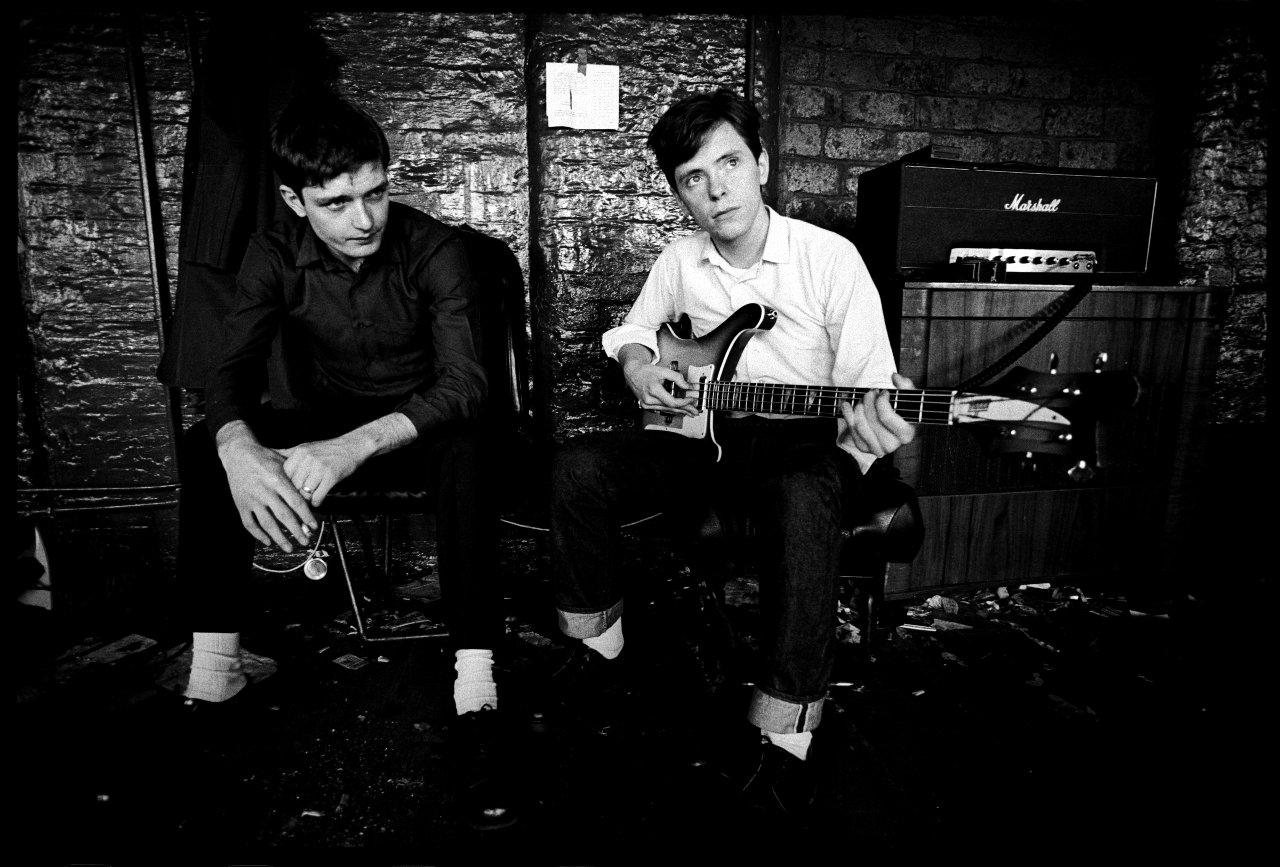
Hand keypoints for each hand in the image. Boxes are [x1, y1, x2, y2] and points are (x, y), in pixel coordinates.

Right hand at [218, 437, 317, 552]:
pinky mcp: (241, 504)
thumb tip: (312, 496)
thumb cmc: (264, 457)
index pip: (296, 502)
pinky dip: (258, 535)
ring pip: (267, 523)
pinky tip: (268, 541)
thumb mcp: (283, 463)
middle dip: (296, 531)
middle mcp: (264, 491)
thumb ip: (295, 479)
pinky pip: (249, 524)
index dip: (306, 516)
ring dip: (279, 538)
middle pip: (284, 516)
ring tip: (289, 548)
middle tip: (306, 541)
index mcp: (277, 480)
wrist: (238, 453)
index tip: (314, 526)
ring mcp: (251, 499)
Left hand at [276, 435, 367, 507]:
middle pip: (293, 484)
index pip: (284, 474)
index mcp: (300, 452)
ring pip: (304, 492)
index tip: (286, 492)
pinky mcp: (331, 476)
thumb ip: (288, 453)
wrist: (353, 446)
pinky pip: (317, 496)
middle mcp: (308, 458)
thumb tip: (268, 455)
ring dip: (305, 500)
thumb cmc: (328, 449)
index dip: (285, 485)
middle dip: (295, 495)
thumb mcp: (307, 447)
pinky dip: (316, 502)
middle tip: (296, 502)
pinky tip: (317, 501)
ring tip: (307, 502)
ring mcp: (320, 467)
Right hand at [623, 354, 698, 416]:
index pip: (671, 402)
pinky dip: (671, 410)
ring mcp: (646, 404)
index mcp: (653, 389)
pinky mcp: (646, 406)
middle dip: (685, 410)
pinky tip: (679, 411)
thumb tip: (687, 386)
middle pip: (671, 408)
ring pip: (666, 410)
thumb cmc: (646, 372)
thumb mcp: (663, 370)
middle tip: (695, 411)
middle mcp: (649, 400)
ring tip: (690, 412)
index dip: (683, 402)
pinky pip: (661, 410)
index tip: (691, 400)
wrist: (633, 373)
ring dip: (679, 411)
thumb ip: (677, 377)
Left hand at [839, 372, 916, 457]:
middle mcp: (892, 445)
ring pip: (860, 425)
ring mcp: (877, 449)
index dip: (881, 401)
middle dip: (868, 401)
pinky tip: (847, 405)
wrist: (895, 427)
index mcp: (906, 435)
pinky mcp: (864, 448)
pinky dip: (847, 415)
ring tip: (862, 399)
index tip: (883, 392)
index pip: (885, 417)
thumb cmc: (903, 411)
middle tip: (871, 392)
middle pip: (872, 420)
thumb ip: (905, 385)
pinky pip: (852, 430)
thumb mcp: (909, 397)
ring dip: (858, 408)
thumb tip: (894, 377)